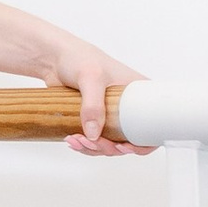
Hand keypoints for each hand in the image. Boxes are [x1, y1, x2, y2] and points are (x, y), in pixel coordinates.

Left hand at [51, 39, 148, 157]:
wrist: (55, 58)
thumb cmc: (79, 58)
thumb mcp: (90, 77)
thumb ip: (93, 105)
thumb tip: (94, 135)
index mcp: (140, 95)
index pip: (152, 126)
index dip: (143, 144)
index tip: (124, 147)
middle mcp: (129, 107)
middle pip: (129, 140)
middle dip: (109, 147)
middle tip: (91, 142)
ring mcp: (112, 115)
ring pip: (110, 143)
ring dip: (94, 148)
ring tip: (75, 140)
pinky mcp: (96, 120)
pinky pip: (95, 141)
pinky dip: (85, 145)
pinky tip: (73, 140)